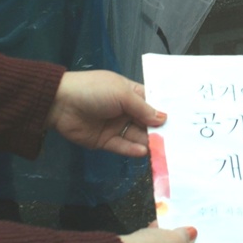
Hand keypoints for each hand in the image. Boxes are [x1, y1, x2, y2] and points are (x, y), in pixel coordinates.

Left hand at [44, 70, 166, 156]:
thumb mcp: (122, 94)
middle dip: (160, 130)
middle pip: (147, 123)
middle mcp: (125, 110)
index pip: (152, 103)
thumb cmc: (94, 91)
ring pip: (136, 136)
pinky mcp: (105, 141)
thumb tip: (163, 118)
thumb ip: (143, 108)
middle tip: (177, 141)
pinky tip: (143, 151)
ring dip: (148, 142)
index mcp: (130, 93)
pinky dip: (133, 150)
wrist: (60, 103)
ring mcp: (115, 126)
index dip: (165, 111)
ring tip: (162, 149)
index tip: (183, 122)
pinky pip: (122, 147)